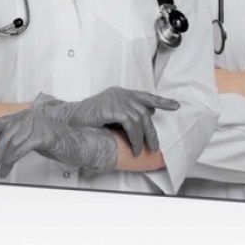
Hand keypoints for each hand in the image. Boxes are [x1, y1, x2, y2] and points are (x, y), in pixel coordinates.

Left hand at [0, 100, 121, 179]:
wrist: (79, 145)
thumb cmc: (56, 142)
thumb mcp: (31, 139)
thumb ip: (16, 136)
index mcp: (25, 118)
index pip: (3, 121)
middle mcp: (29, 117)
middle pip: (6, 135)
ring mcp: (37, 124)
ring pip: (13, 141)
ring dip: (3, 159)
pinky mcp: (44, 134)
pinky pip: (24, 146)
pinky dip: (14, 156)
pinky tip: (8, 165)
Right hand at [45, 86, 178, 156]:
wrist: (69, 120)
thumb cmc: (87, 121)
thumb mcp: (109, 114)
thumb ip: (125, 114)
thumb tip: (146, 115)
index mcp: (120, 94)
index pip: (145, 95)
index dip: (161, 100)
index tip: (175, 105)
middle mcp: (120, 94)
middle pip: (145, 111)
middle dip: (152, 130)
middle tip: (155, 146)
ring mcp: (116, 99)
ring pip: (140, 119)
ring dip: (143, 137)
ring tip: (141, 150)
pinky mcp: (112, 107)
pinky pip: (131, 124)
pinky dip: (135, 137)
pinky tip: (134, 147)